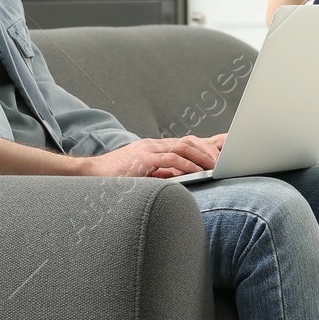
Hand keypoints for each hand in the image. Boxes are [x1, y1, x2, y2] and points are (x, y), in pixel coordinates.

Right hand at [80, 134, 224, 178]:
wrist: (90, 175)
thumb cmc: (116, 179)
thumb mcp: (146, 175)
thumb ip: (164, 173)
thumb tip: (186, 177)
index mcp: (156, 148)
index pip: (188, 142)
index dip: (209, 143)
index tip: (228, 147)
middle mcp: (154, 145)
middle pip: (190, 140)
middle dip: (211, 149)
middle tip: (227, 160)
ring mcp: (148, 150)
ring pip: (184, 146)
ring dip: (202, 156)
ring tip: (216, 166)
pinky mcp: (142, 159)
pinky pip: (170, 159)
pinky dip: (187, 165)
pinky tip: (198, 172)